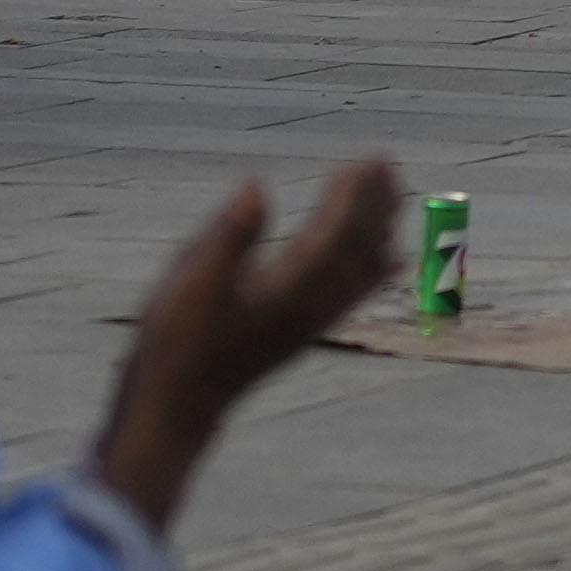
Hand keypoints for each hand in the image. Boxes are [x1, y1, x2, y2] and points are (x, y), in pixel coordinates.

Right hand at [86, 162, 407, 530]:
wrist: (175, 409)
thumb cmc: (174, 344)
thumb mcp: (188, 284)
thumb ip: (228, 236)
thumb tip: (256, 186)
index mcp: (283, 291)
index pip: (331, 237)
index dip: (349, 199)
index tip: (363, 162)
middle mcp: (308, 308)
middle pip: (355, 250)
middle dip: (372, 205)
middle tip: (386, 161)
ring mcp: (309, 324)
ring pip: (360, 271)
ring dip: (379, 229)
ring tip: (395, 191)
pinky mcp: (302, 334)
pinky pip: (353, 296)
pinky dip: (376, 270)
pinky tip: (392, 257)